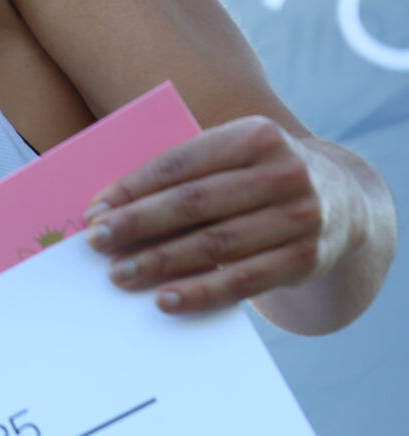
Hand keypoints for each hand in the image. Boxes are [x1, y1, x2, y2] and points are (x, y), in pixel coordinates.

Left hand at [85, 116, 344, 313]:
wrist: (342, 204)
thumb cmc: (256, 179)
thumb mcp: (234, 158)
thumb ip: (186, 172)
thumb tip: (109, 207)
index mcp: (257, 136)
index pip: (181, 163)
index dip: (133, 189)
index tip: (94, 211)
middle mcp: (285, 173)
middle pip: (195, 203)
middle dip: (138, 224)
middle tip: (96, 242)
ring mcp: (301, 217)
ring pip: (216, 244)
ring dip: (160, 262)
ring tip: (119, 275)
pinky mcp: (307, 259)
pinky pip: (244, 280)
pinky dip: (201, 292)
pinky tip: (164, 299)